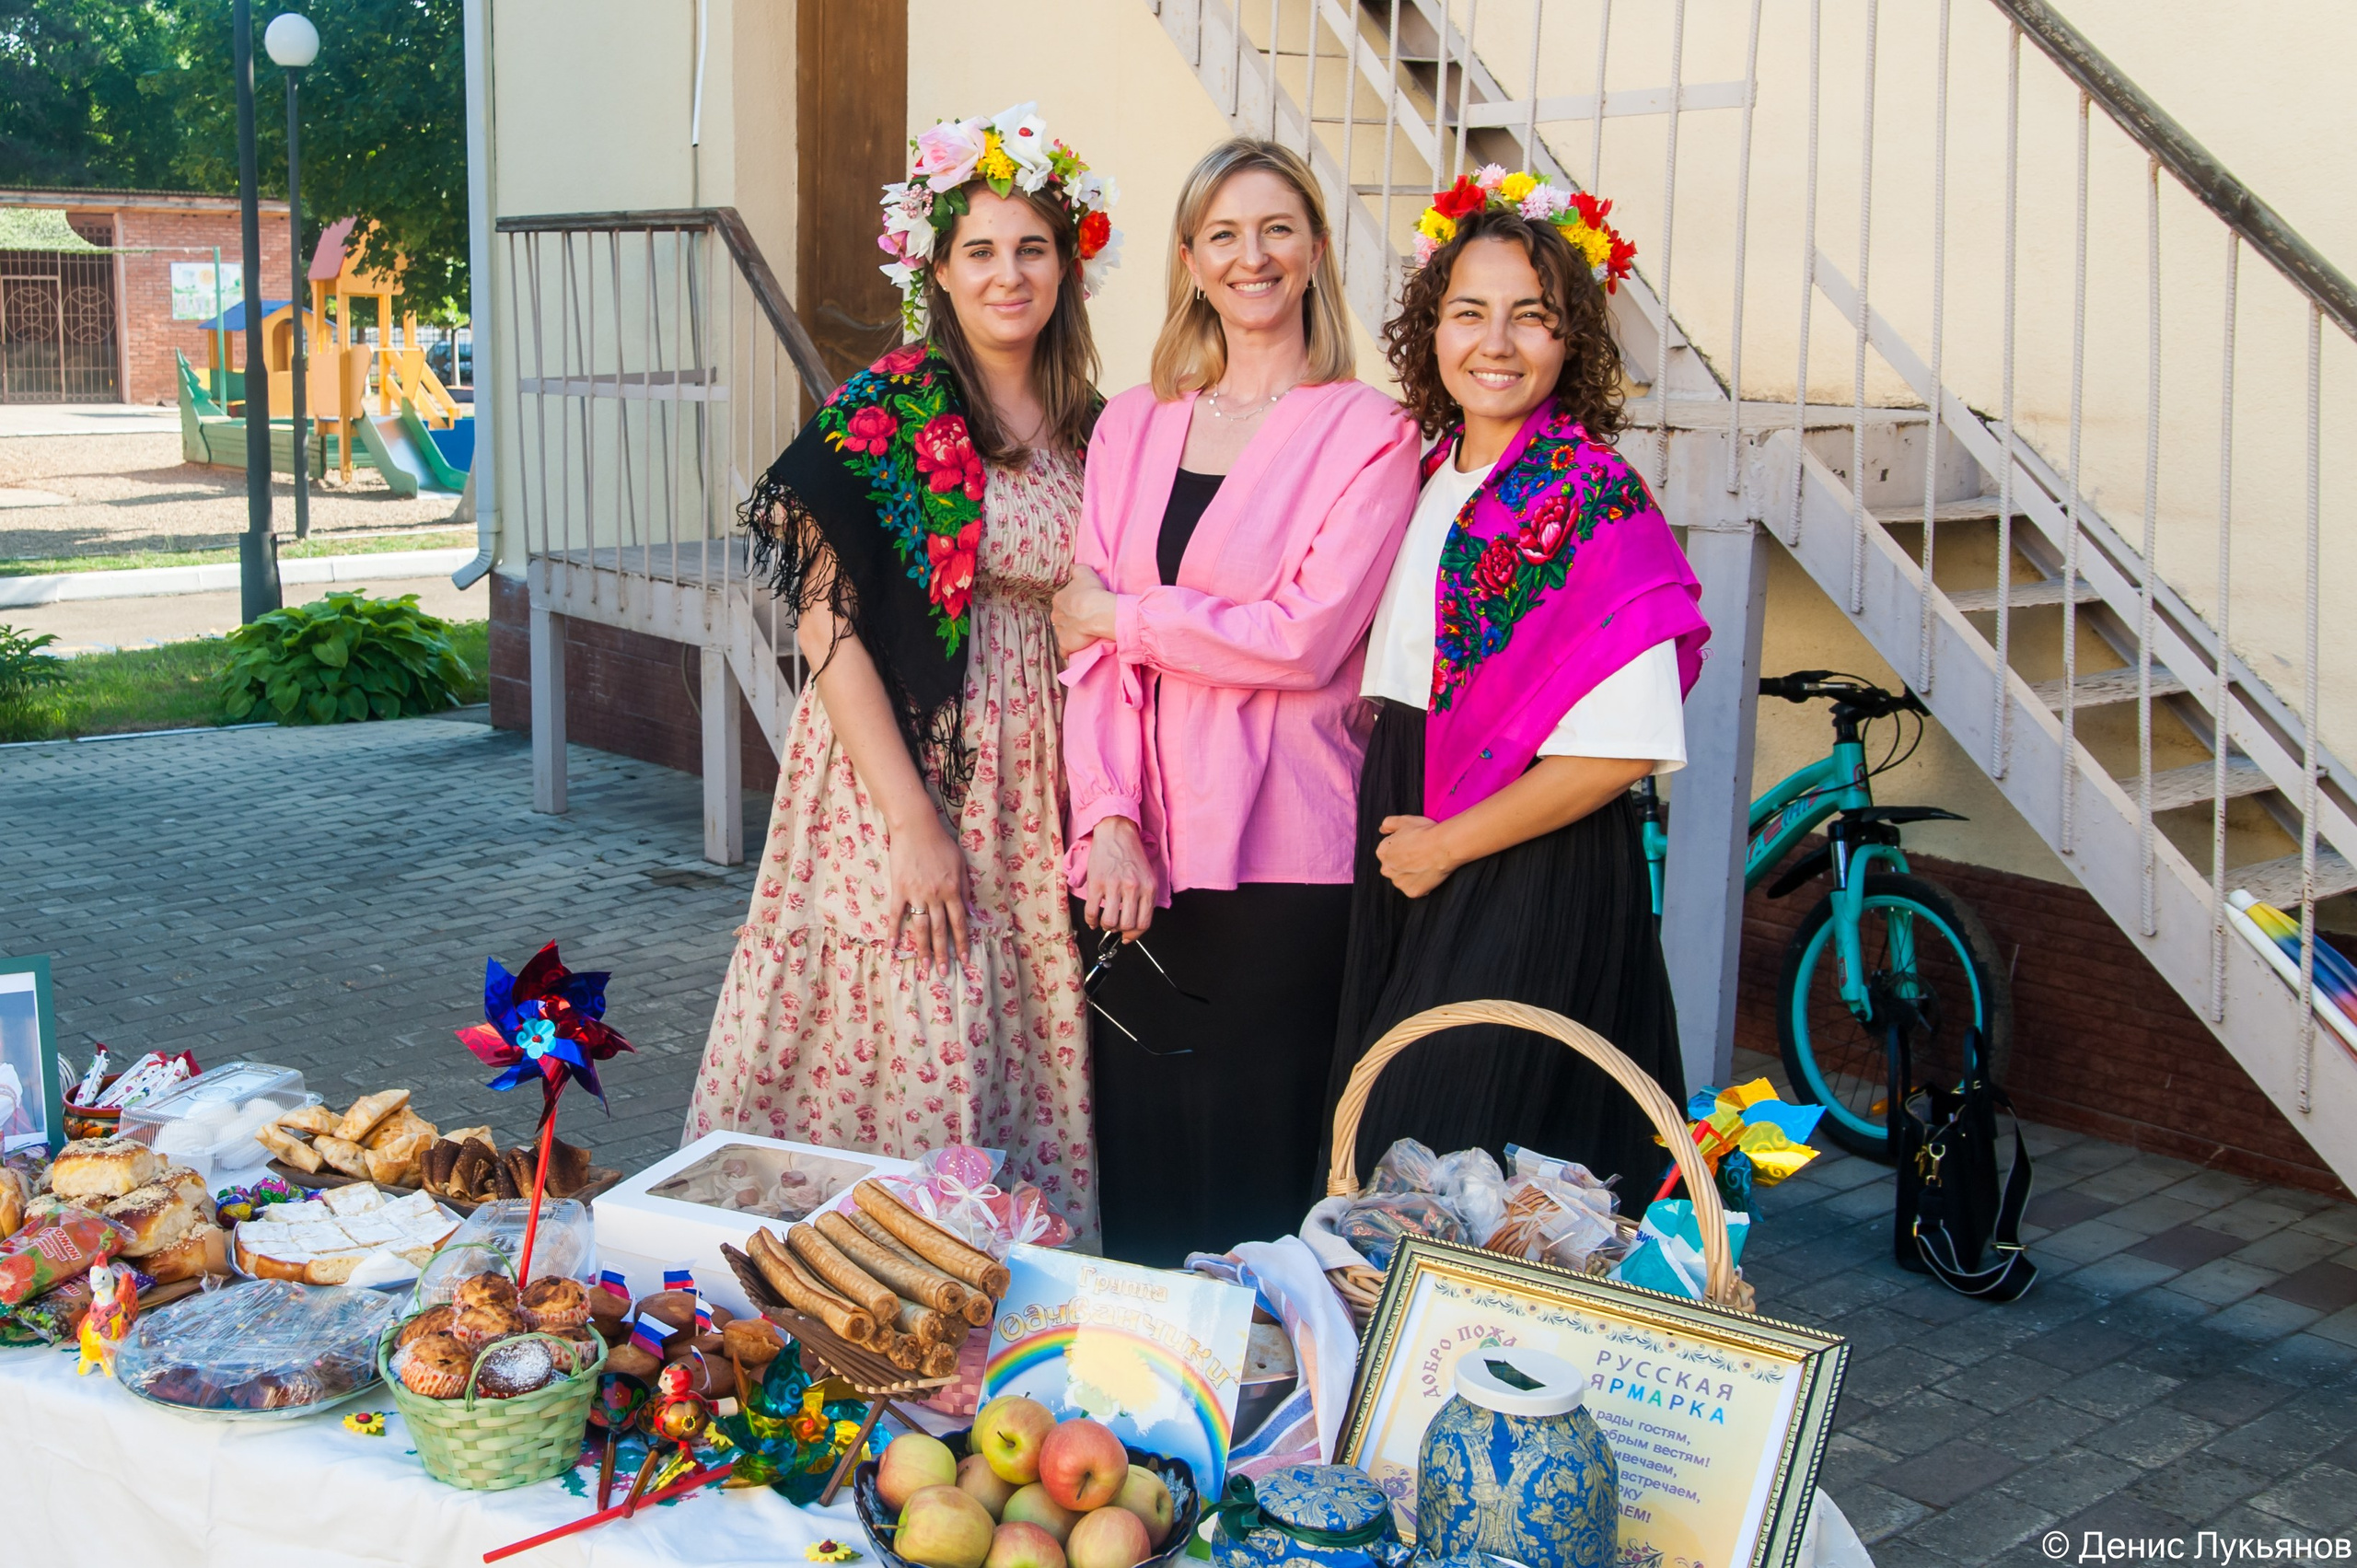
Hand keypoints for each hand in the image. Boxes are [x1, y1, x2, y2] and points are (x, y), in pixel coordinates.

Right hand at [887, 811, 970, 974]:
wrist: (916, 827)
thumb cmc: (941, 843)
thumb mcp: (961, 863)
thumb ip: (966, 887)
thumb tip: (970, 910)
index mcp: (953, 890)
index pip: (959, 922)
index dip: (962, 942)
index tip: (964, 960)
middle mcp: (936, 895)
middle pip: (941, 930)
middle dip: (943, 953)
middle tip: (943, 972)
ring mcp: (916, 894)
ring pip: (921, 927)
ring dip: (923, 949)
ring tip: (924, 967)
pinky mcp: (899, 889)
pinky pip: (896, 914)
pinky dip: (894, 931)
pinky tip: (893, 947)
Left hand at [1052, 564, 1117, 657]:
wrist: (1096, 612)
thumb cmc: (1091, 591)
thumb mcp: (1084, 572)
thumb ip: (1076, 570)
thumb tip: (1072, 568)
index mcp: (1059, 599)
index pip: (1062, 600)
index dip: (1071, 602)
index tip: (1081, 604)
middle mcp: (1056, 615)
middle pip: (1060, 617)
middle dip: (1068, 618)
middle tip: (1082, 619)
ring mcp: (1060, 631)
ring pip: (1062, 632)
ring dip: (1069, 633)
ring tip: (1082, 633)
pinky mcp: (1066, 645)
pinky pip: (1065, 650)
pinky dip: (1068, 650)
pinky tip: (1075, 650)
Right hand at [1082, 816, 1156, 938]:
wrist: (1116, 832)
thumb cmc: (1131, 854)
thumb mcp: (1147, 876)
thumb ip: (1144, 898)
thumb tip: (1135, 923)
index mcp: (1148, 888)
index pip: (1144, 922)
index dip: (1135, 935)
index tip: (1128, 937)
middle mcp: (1133, 887)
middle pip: (1127, 925)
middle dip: (1120, 932)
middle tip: (1116, 928)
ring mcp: (1114, 885)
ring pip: (1110, 922)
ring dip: (1106, 926)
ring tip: (1105, 921)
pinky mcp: (1097, 882)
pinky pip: (1092, 911)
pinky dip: (1091, 920)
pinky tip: (1093, 919)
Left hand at [1376, 814, 1459, 898]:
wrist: (1443, 847)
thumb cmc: (1425, 832)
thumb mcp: (1404, 820)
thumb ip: (1389, 823)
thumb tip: (1382, 829)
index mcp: (1382, 852)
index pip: (1388, 852)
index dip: (1402, 848)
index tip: (1413, 845)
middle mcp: (1386, 869)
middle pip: (1394, 867)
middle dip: (1403, 864)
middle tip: (1419, 856)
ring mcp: (1399, 882)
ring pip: (1403, 880)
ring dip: (1411, 875)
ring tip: (1425, 864)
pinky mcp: (1411, 892)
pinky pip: (1414, 889)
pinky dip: (1421, 884)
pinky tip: (1429, 874)